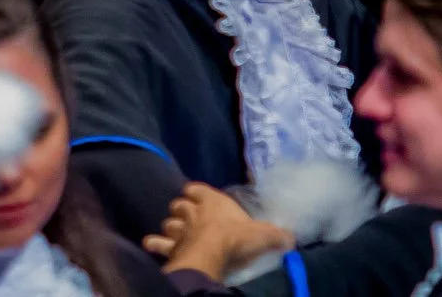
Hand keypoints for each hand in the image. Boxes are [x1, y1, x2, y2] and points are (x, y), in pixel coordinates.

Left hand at [144, 183, 292, 278]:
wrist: (214, 252)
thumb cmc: (237, 237)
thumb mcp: (264, 234)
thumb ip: (277, 234)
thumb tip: (292, 237)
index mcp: (212, 201)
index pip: (197, 189)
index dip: (197, 193)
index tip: (199, 198)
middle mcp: (192, 211)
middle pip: (179, 205)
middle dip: (182, 211)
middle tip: (189, 219)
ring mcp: (179, 228)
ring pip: (169, 223)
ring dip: (171, 227)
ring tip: (176, 234)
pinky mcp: (172, 246)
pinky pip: (159, 242)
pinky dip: (155, 243)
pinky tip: (150, 243)